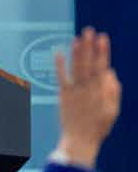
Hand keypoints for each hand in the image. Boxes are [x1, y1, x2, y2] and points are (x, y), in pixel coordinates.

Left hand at [55, 27, 121, 167]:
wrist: (80, 140)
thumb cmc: (98, 126)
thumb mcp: (113, 110)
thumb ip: (113, 91)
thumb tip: (111, 72)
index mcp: (102, 91)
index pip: (103, 66)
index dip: (103, 51)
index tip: (103, 37)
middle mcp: (88, 89)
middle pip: (89, 63)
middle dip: (90, 46)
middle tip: (89, 30)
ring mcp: (75, 91)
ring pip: (76, 68)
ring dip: (76, 52)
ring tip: (77, 38)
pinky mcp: (63, 95)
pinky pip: (61, 77)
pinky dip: (59, 65)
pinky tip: (57, 52)